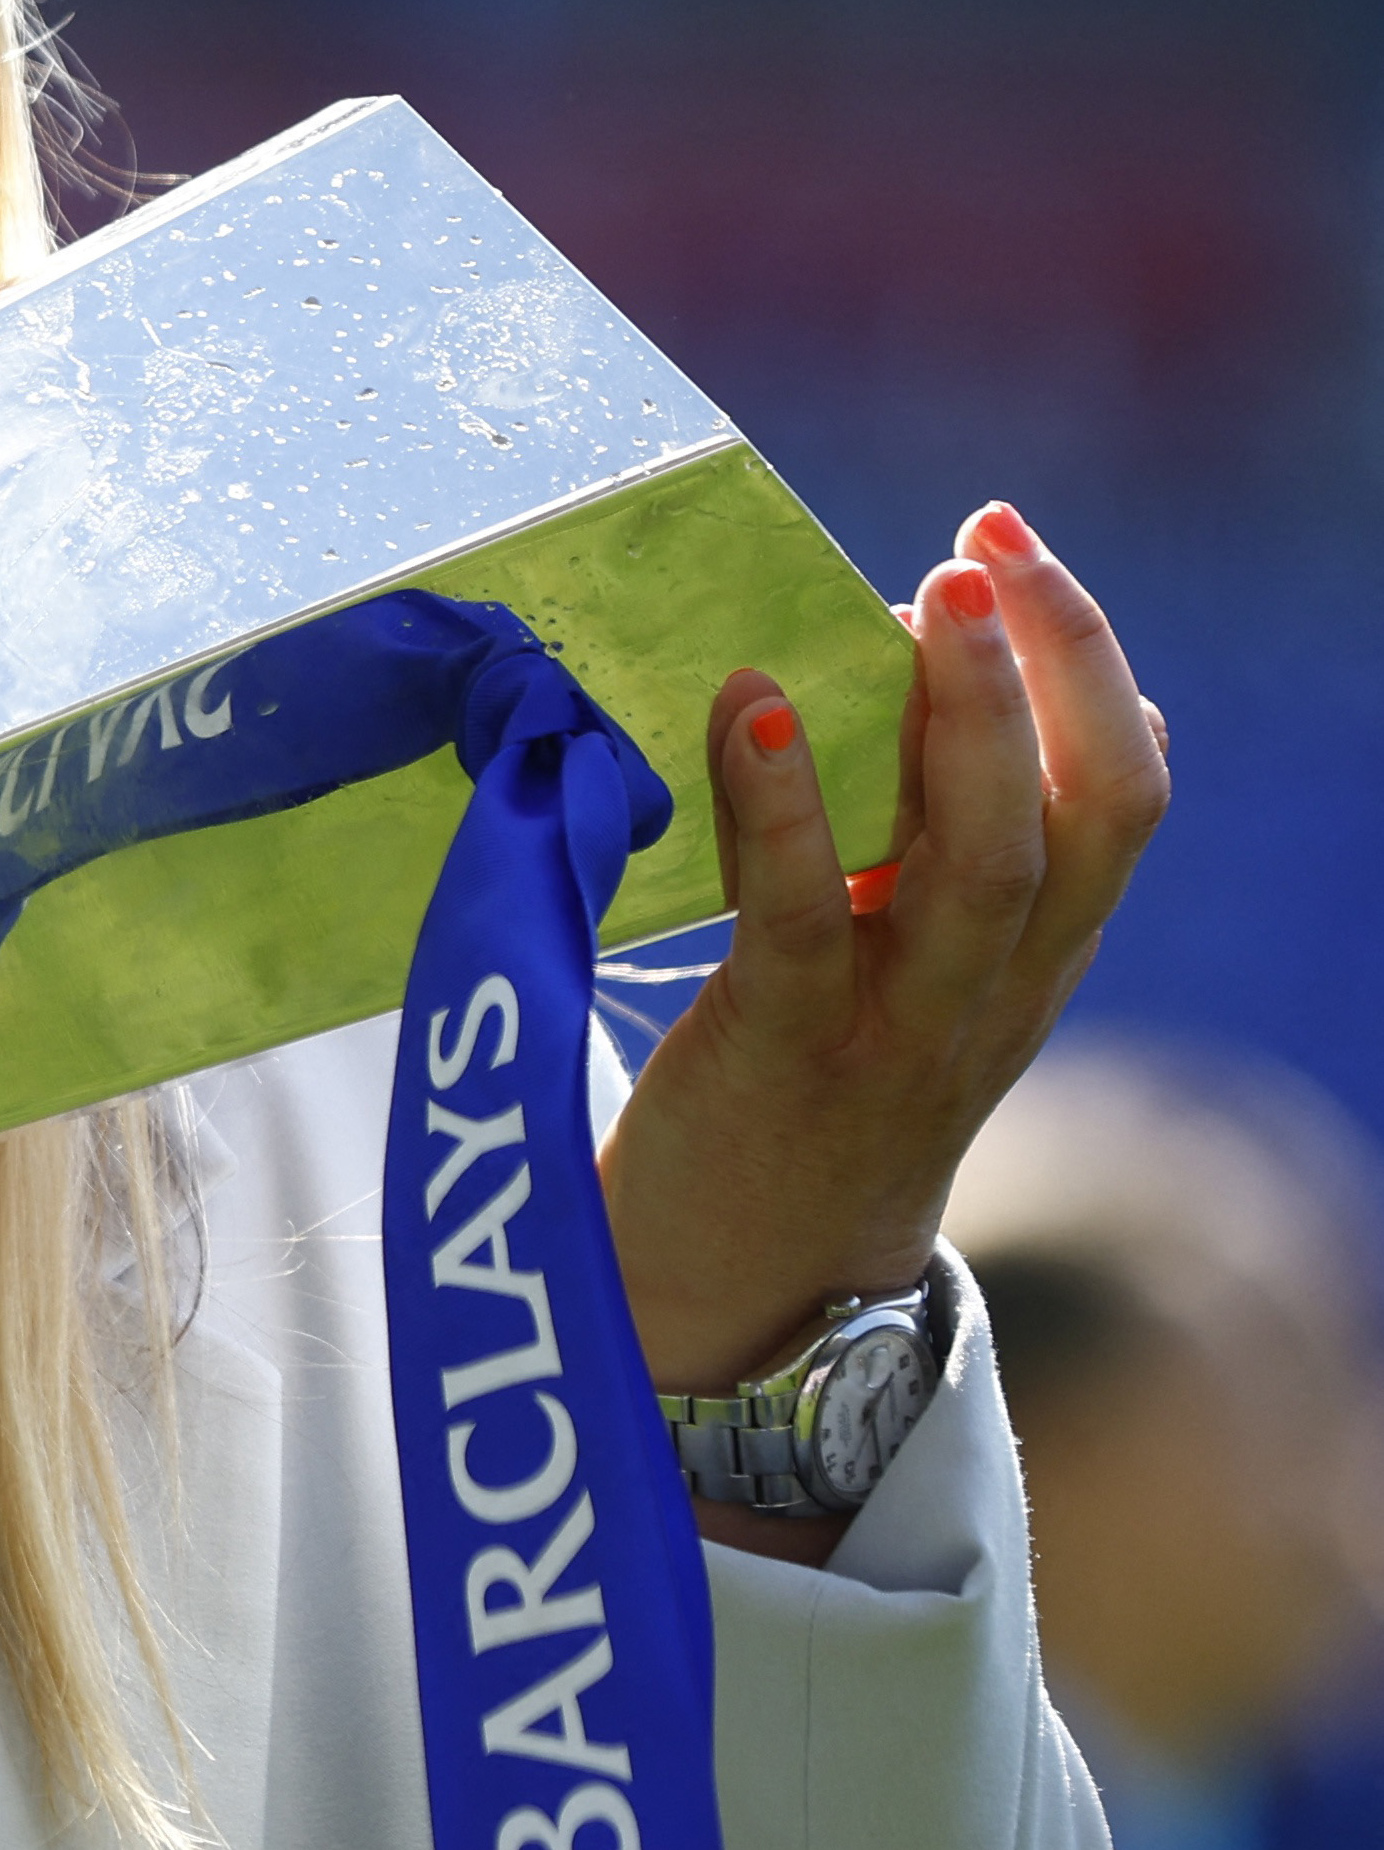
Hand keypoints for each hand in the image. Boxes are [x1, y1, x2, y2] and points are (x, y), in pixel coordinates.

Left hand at [599, 502, 1167, 1557]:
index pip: (1121, 803)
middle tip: (987, 541)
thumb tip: (905, 698)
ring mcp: (898, 1032)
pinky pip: (804, 920)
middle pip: (1081, 813)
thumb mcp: (898, 984)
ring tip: (928, 597)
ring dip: (964, 718)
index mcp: (1027, 966)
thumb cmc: (795, 1112)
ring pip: (984, 863)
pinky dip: (787, 808)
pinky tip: (755, 709)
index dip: (1090, 668)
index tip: (1014, 552)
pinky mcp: (784, 1060)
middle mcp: (991, 995)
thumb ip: (920, 869)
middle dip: (1052, 662)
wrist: (729, 1308)